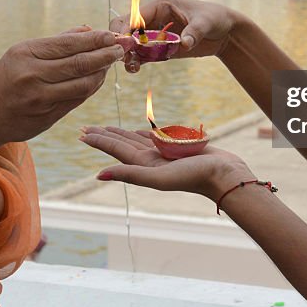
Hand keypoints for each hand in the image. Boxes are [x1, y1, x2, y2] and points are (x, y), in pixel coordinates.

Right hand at [0, 27, 124, 143]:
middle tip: (120, 48)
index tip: (111, 36)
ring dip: (101, 73)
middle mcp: (32, 76)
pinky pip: (77, 101)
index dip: (95, 40)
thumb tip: (88, 29)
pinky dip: (90, 88)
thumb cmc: (5, 78)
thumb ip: (57, 42)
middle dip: (105, 55)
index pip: (69, 44)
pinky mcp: (46, 118)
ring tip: (110, 63)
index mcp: (25, 54)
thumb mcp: (22, 52)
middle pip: (79, 64)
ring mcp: (39, 99)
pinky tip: (97, 78)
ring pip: (82, 85)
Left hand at [79, 125, 253, 200]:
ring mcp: (163, 153)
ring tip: (106, 129)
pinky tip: (137, 131)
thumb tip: (98, 175)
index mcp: (143, 165)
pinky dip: (142, 133)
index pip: (115, 149)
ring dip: (119, 133)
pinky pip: (154, 137)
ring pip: (135, 139)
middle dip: (103, 136)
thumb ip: (130, 175)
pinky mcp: (177, 147)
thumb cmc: (194, 177)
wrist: (224, 175)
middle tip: (85, 128)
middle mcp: (150, 159)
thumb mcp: (159, 178)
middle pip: (121, 143)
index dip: (98, 141)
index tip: (82, 133)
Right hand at [109, 0, 242, 72]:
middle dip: (121, 41)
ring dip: (127, 54)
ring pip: (131, 43)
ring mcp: (154, 34)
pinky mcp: (158, 48)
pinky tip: (135, 69)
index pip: (134, 15)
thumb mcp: (205, 22)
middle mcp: (152, 19)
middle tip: (124, 56)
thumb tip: (184, 43)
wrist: (224, 32)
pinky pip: (141, 54)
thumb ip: (193, 32)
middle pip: (126, 28)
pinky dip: (136, 61)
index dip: (126, 28)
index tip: (125, 43)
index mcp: (159, 6)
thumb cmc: (214, 18)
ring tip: (131, 67)